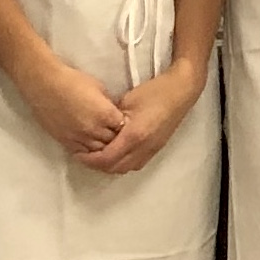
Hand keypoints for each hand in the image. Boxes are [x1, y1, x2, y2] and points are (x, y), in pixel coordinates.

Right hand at [17, 54, 127, 157]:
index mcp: (106, 114)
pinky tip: (92, 147)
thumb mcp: (99, 88)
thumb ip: (109, 105)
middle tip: (116, 135)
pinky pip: (84, 154)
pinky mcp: (67, 143)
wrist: (44, 85)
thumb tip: (115, 114)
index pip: (125, 128)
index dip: (126, 127)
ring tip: (105, 143)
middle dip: (117, 139)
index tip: (125, 123)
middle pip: (114, 143)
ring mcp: (80, 138)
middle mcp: (95, 130)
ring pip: (100, 153)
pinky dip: (90, 152)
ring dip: (104, 148)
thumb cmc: (72, 81)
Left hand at [79, 60, 207, 175]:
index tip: (78, 153)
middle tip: (85, 156)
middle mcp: (143, 148)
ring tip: (99, 155)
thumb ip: (112, 118)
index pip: (106, 158)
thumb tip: (99, 128)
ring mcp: (152, 150)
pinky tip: (116, 153)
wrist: (181, 91)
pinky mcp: (156, 148)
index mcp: (134, 135)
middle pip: (115, 168)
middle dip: (98, 165)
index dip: (90, 159)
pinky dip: (123, 163)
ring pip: (127, 168)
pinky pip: (137, 164)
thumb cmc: (154, 91)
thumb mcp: (127, 101)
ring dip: (111, 166)